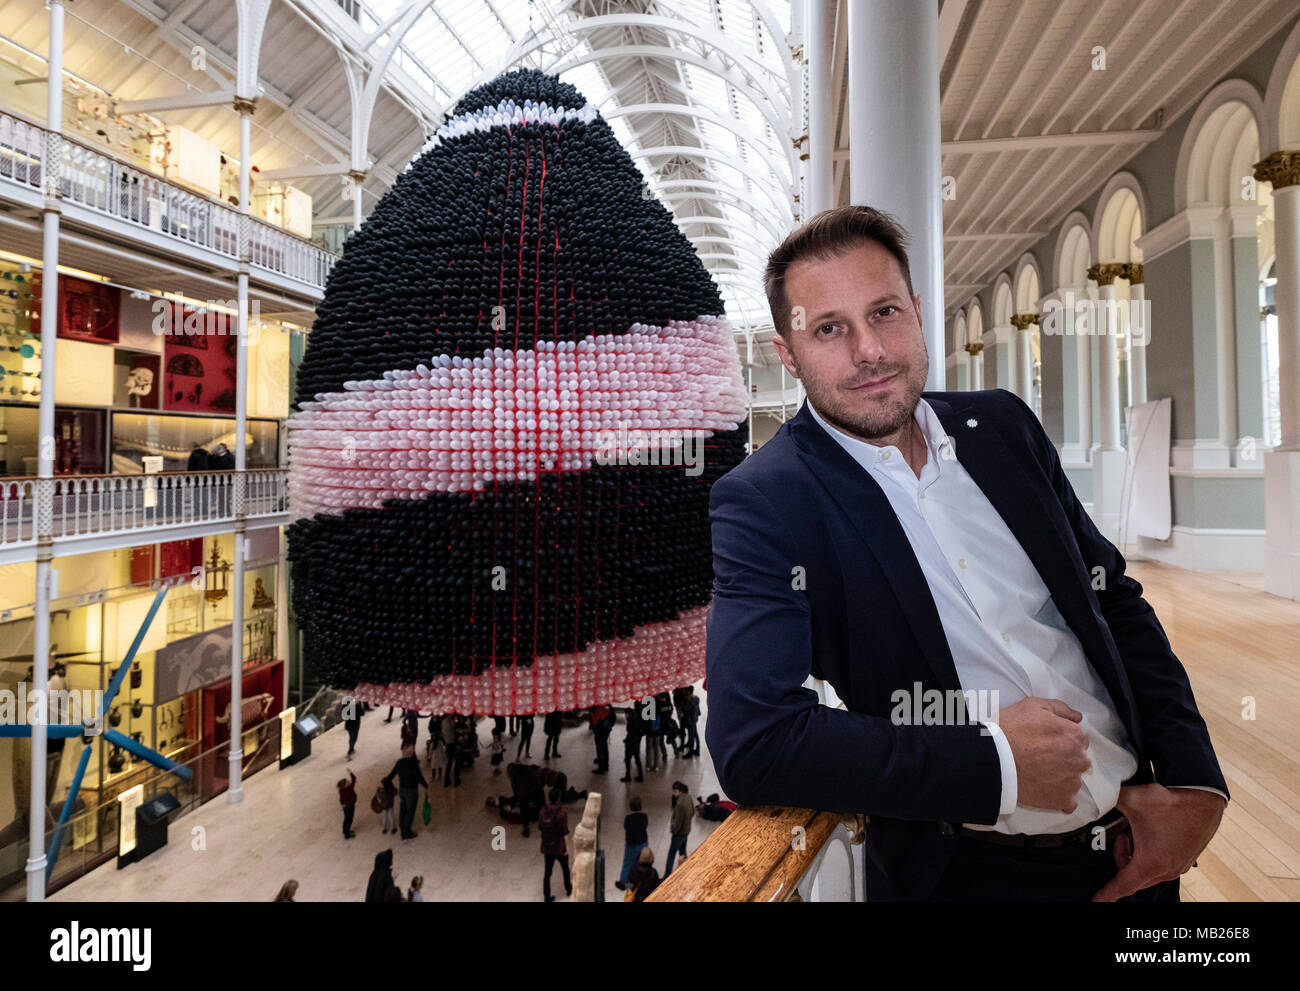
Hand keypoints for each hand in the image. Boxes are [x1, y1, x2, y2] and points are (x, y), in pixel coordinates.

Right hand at [996, 696, 1090, 811]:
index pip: (1078, 736)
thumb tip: (1076, 717)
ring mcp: (1071, 782)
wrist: (992, 760)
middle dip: (1063, 756)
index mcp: (1075, 736)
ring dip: (1060, 775)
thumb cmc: (1011, 731)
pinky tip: (1042, 786)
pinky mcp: (1062, 800)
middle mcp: (1079, 760)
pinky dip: (1057, 795)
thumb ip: (1060, 708)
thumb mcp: (1033, 706)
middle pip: (1077, 757)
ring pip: (1072, 778)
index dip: (1061, 736)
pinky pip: (1067, 800)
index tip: (1046, 739)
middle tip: (1039, 754)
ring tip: (1037, 771)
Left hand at [1091, 784, 1224, 900]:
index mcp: (1151, 863)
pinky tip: (1147, 834)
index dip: (1106, 894)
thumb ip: (1106, 799)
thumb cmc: (1173, 803)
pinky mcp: (1185, 859)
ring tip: (1133, 833)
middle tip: (1120, 836)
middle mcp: (1167, 870)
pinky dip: (1148, 854)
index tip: (1096, 901)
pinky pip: (1160, 865)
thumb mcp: (1133, 799)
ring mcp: (1178, 866)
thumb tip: (1092, 797)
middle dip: (1120, 859)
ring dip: (1134, 855)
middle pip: (1132, 876)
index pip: (1122, 885)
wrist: (1204, 798)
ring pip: (1146, 870)